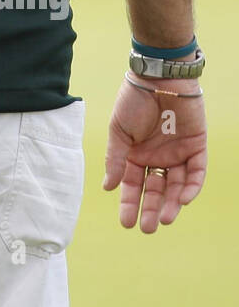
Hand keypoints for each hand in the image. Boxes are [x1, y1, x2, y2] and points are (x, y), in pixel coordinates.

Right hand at [103, 76, 206, 231]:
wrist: (157, 78)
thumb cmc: (133, 100)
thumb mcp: (119, 131)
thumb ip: (115, 158)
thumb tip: (108, 187)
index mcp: (136, 154)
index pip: (133, 185)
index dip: (130, 203)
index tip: (126, 222)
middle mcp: (157, 158)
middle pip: (156, 190)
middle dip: (151, 210)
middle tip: (147, 229)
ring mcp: (177, 153)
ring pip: (177, 186)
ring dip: (172, 204)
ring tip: (165, 219)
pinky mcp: (196, 147)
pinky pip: (196, 172)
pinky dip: (191, 186)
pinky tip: (183, 199)